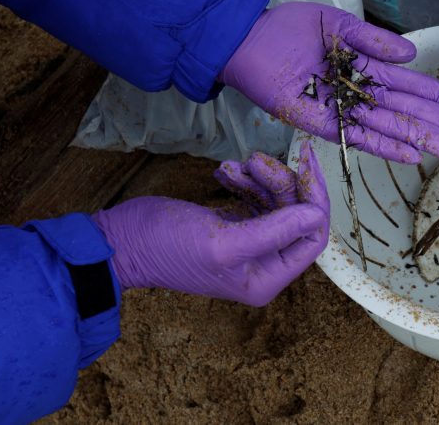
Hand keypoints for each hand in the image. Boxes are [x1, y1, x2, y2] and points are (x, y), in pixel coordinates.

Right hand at [91, 142, 328, 305]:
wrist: (121, 240)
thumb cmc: (167, 247)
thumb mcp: (224, 240)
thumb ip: (273, 231)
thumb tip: (316, 216)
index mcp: (267, 277)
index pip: (312, 237)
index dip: (313, 199)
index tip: (304, 162)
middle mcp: (263, 264)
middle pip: (295, 213)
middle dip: (280, 181)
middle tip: (257, 159)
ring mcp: (248, 243)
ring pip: (275, 200)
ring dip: (259, 177)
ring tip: (234, 166)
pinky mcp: (232, 224)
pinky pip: (254, 195)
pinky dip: (243, 180)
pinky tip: (223, 172)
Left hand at [220, 2, 438, 163]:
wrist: (246, 40)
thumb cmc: (289, 28)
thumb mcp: (337, 24)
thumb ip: (371, 40)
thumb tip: (412, 54)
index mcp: (369, 67)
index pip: (416, 86)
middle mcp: (361, 93)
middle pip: (412, 112)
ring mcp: (343, 110)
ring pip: (393, 128)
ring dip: (426, 141)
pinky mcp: (320, 123)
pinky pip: (357, 137)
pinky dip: (384, 146)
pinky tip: (412, 154)